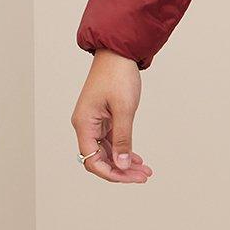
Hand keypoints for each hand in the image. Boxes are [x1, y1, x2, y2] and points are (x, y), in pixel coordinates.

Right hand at [71, 50, 153, 182]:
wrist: (118, 53)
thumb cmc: (118, 76)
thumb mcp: (124, 109)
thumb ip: (123, 139)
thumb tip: (121, 165)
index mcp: (84, 124)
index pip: (92, 160)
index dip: (111, 173)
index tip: (132, 177)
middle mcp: (85, 126)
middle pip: (99, 159)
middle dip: (121, 171)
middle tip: (144, 176)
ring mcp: (94, 122)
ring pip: (107, 152)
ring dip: (124, 162)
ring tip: (145, 170)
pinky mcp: (103, 118)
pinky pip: (110, 141)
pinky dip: (123, 150)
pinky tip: (137, 158)